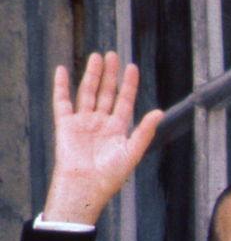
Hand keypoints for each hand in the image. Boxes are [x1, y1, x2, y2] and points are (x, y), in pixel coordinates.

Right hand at [44, 52, 163, 223]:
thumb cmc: (111, 175)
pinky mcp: (66, 124)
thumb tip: (160, 112)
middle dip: (110, 74)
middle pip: (106, 93)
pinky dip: (61, 85)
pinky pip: (62, 101)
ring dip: (91, 75)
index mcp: (118, 129)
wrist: (87, 186)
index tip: (132, 67)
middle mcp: (101, 122)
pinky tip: (63, 70)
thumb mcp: (132, 152)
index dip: (129, 84)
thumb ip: (145, 131)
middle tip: (113, 54)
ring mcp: (83, 122)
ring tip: (96, 56)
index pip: (124, 101)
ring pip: (87, 92)